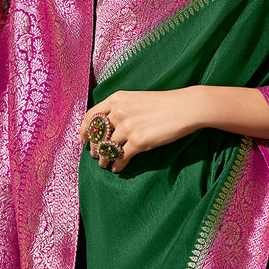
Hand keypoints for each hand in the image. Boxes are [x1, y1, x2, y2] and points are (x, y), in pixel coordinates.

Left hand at [79, 86, 268, 171]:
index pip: (91, 115)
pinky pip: (121, 158)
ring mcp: (128, 127)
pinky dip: (118, 165)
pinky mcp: (139, 142)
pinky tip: (119, 169)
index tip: (82, 140)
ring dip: (104, 159)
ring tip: (106, 164)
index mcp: (117, 99)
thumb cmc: (164, 103)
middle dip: (93, 147)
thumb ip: (121, 108)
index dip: (84, 130)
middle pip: (97, 134)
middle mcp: (119, 112)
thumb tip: (108, 125)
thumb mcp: (137, 99)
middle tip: (94, 154)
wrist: (186, 107)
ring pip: (107, 148)